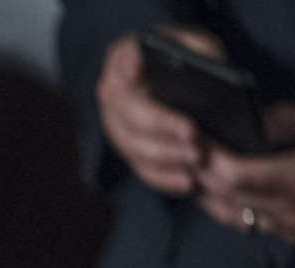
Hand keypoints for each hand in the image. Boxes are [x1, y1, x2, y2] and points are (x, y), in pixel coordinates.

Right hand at [94, 27, 223, 195]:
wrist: (192, 82)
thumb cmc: (194, 57)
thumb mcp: (196, 44)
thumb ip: (187, 49)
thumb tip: (168, 70)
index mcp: (124, 59)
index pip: (119, 65)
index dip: (125, 68)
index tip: (138, 74)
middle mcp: (112, 95)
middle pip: (129, 116)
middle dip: (161, 126)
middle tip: (194, 134)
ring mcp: (118, 127)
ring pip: (134, 148)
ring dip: (167, 156)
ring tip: (197, 159)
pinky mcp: (131, 152)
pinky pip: (143, 170)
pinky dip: (166, 178)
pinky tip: (188, 182)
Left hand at [193, 102, 294, 240]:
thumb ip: (290, 122)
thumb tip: (256, 121)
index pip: (234, 174)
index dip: (209, 157)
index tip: (195, 137)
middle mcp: (290, 210)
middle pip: (224, 197)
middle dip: (198, 175)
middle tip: (182, 150)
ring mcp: (291, 228)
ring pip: (232, 217)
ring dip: (206, 196)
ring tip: (191, 171)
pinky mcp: (294, 236)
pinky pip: (250, 226)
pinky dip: (228, 208)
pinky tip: (220, 194)